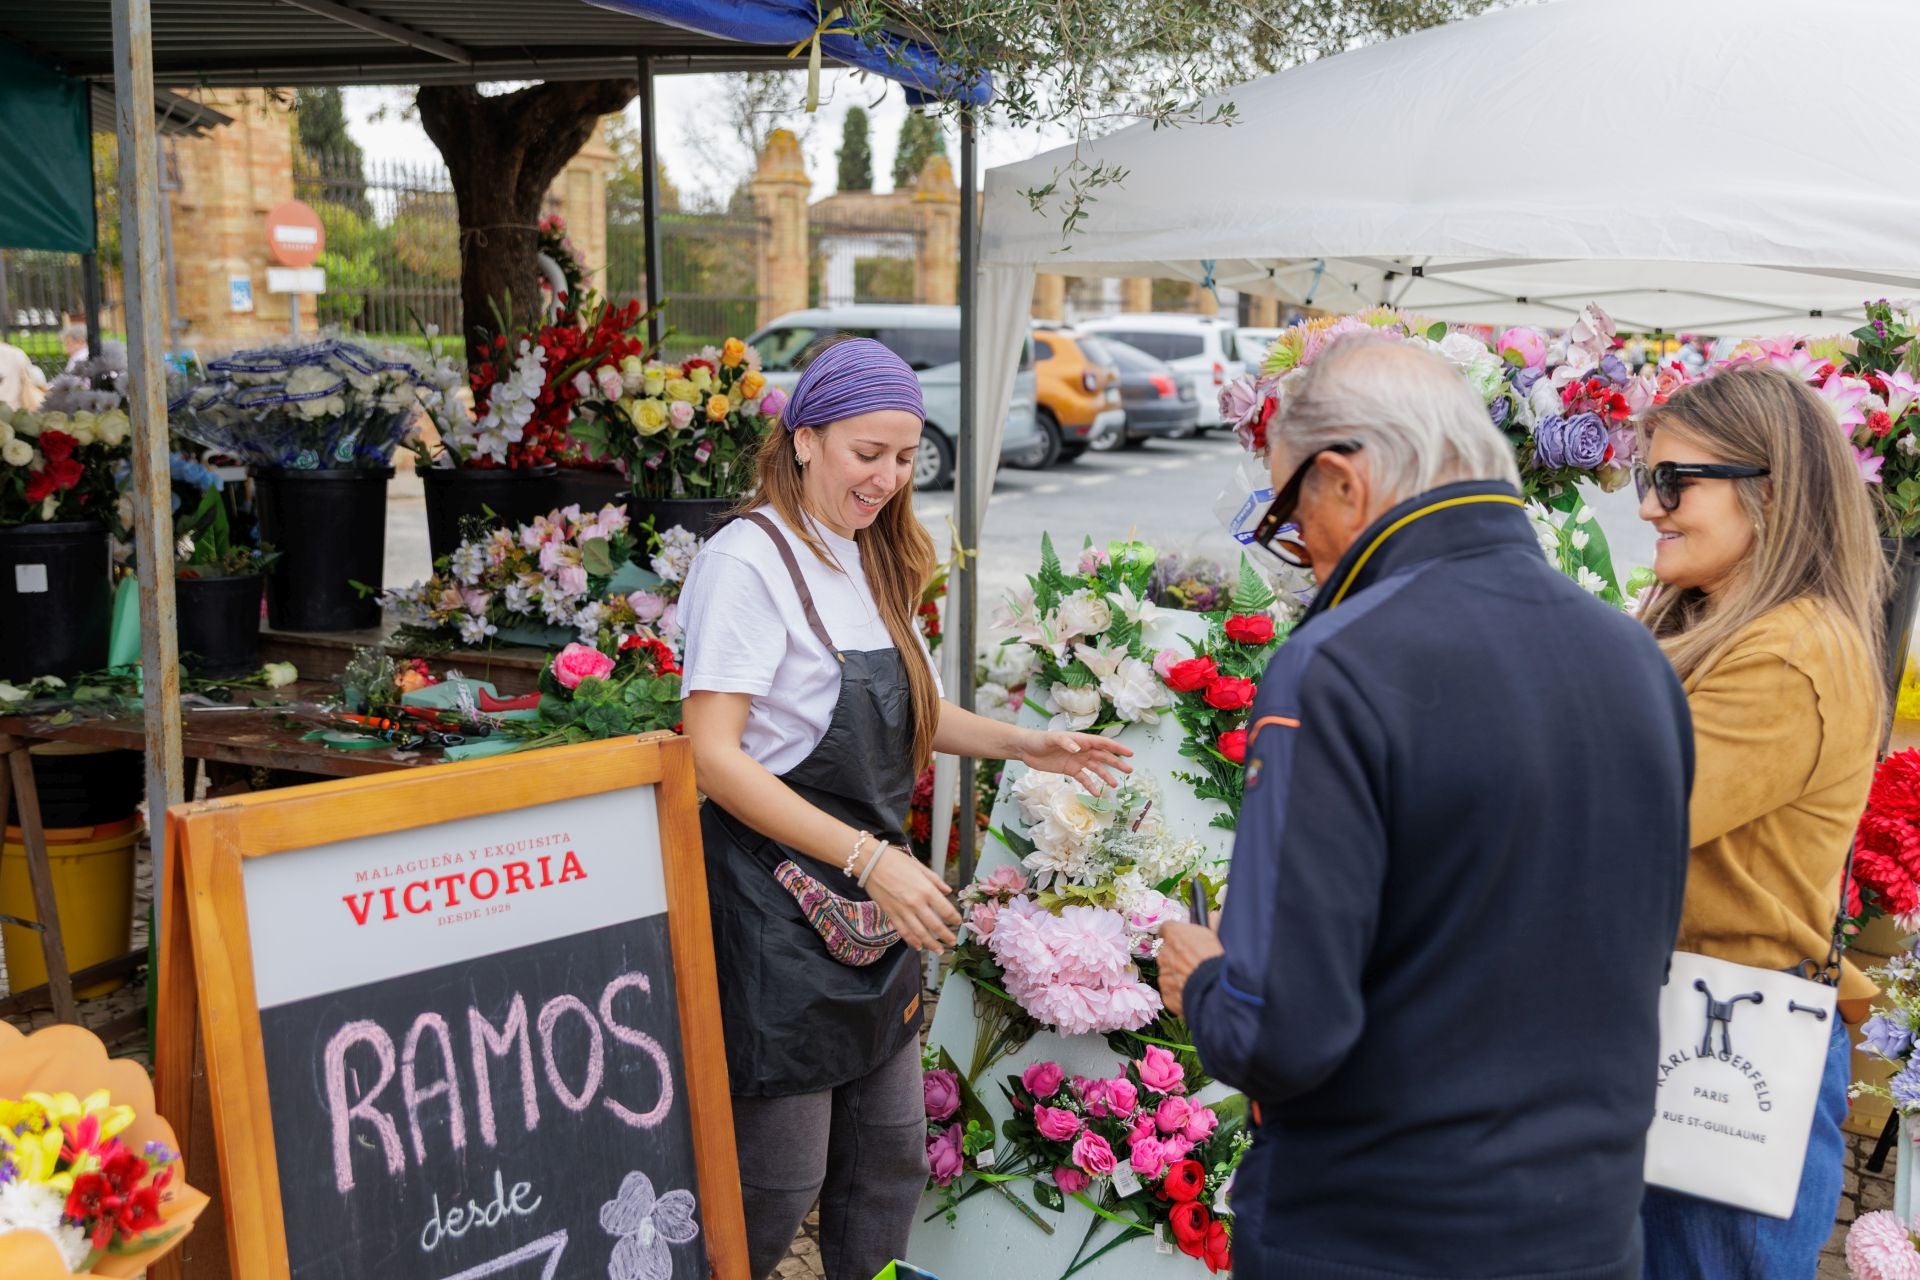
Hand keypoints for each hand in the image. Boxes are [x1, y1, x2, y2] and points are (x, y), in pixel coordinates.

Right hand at [864, 845, 961, 953]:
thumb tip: (948, 891)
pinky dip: (911, 941)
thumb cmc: (896, 860)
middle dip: (945, 936)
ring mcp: (903, 910)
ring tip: (938, 950)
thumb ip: (935, 880)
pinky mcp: (891, 914)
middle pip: (935, 925)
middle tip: (952, 942)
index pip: (945, 909)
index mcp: (926, 889)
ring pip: (919, 933)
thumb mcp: (919, 866)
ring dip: (930, 944)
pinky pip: (903, 931)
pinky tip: (918, 946)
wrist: (871, 863)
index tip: (958, 922)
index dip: (954, 918)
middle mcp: (916, 903)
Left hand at [1017, 729, 1133, 793]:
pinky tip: (1096, 794)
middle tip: (1129, 770)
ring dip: (1105, 776)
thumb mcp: (1051, 739)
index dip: (1117, 748)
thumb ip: (1066, 742)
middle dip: (1116, 763)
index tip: (1129, 753)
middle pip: (1103, 757)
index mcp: (1081, 740)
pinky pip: (1083, 778)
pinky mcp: (1070, 770)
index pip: (1102, 743)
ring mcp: (1077, 761)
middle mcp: (1082, 750)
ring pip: (1095, 769)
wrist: (1026, 749)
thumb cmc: (1039, 740)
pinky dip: (1090, 785)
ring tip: (1115, 785)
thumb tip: (1078, 749)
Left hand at [1155, 921, 1223, 1018]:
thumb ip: (1213, 923)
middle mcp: (1164, 953)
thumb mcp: (1221, 935)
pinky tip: (1195, 992)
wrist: (1219, 992)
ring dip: (1178, 974)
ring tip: (1197, 980)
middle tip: (1195, 962)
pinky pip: (1171, 991)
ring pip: (1168, 972)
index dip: (1177, 934)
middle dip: (1177, 955)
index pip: (1167, 928)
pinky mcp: (1167, 995)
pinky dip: (1180, 992)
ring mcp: (1164, 975)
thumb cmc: (1220, 960)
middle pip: (1166, 951)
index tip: (1186, 940)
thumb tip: (1213, 916)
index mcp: (1174, 934)